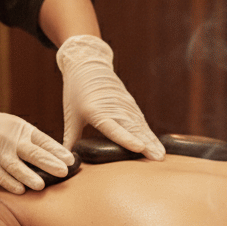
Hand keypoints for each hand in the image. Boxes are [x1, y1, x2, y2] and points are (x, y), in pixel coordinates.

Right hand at [0, 102, 74, 192]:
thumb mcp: (13, 126)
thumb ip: (30, 140)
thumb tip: (54, 157)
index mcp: (21, 128)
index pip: (43, 140)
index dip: (58, 151)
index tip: (71, 160)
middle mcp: (11, 139)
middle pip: (32, 152)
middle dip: (49, 163)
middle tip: (63, 172)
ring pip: (16, 166)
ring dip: (29, 176)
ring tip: (41, 185)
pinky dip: (9, 183)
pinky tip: (20, 190)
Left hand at [56, 35, 164, 159]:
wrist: (87, 63)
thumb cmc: (75, 91)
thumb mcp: (71, 116)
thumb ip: (70, 139)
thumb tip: (66, 162)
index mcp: (96, 111)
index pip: (113, 128)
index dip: (126, 138)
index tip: (139, 148)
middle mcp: (113, 107)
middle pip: (133, 128)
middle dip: (147, 144)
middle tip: (158, 158)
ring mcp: (124, 105)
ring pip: (140, 125)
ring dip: (152, 140)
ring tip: (160, 156)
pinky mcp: (130, 103)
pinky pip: (141, 121)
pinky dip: (149, 133)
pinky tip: (156, 145)